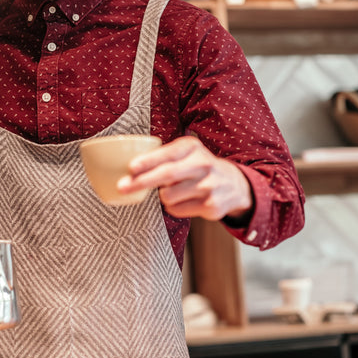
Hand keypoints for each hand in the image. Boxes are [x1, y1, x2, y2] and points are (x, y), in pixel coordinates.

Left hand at [117, 135, 251, 220]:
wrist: (234, 184)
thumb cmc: (199, 166)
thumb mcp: (186, 153)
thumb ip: (163, 157)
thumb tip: (130, 169)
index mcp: (192, 147)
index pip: (167, 154)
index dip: (148, 161)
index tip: (131, 167)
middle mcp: (202, 164)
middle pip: (166, 175)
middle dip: (141, 182)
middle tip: (122, 187)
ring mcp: (208, 186)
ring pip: (168, 196)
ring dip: (162, 196)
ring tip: (173, 190)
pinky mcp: (211, 206)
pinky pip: (177, 210)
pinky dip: (174, 207)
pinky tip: (185, 200)